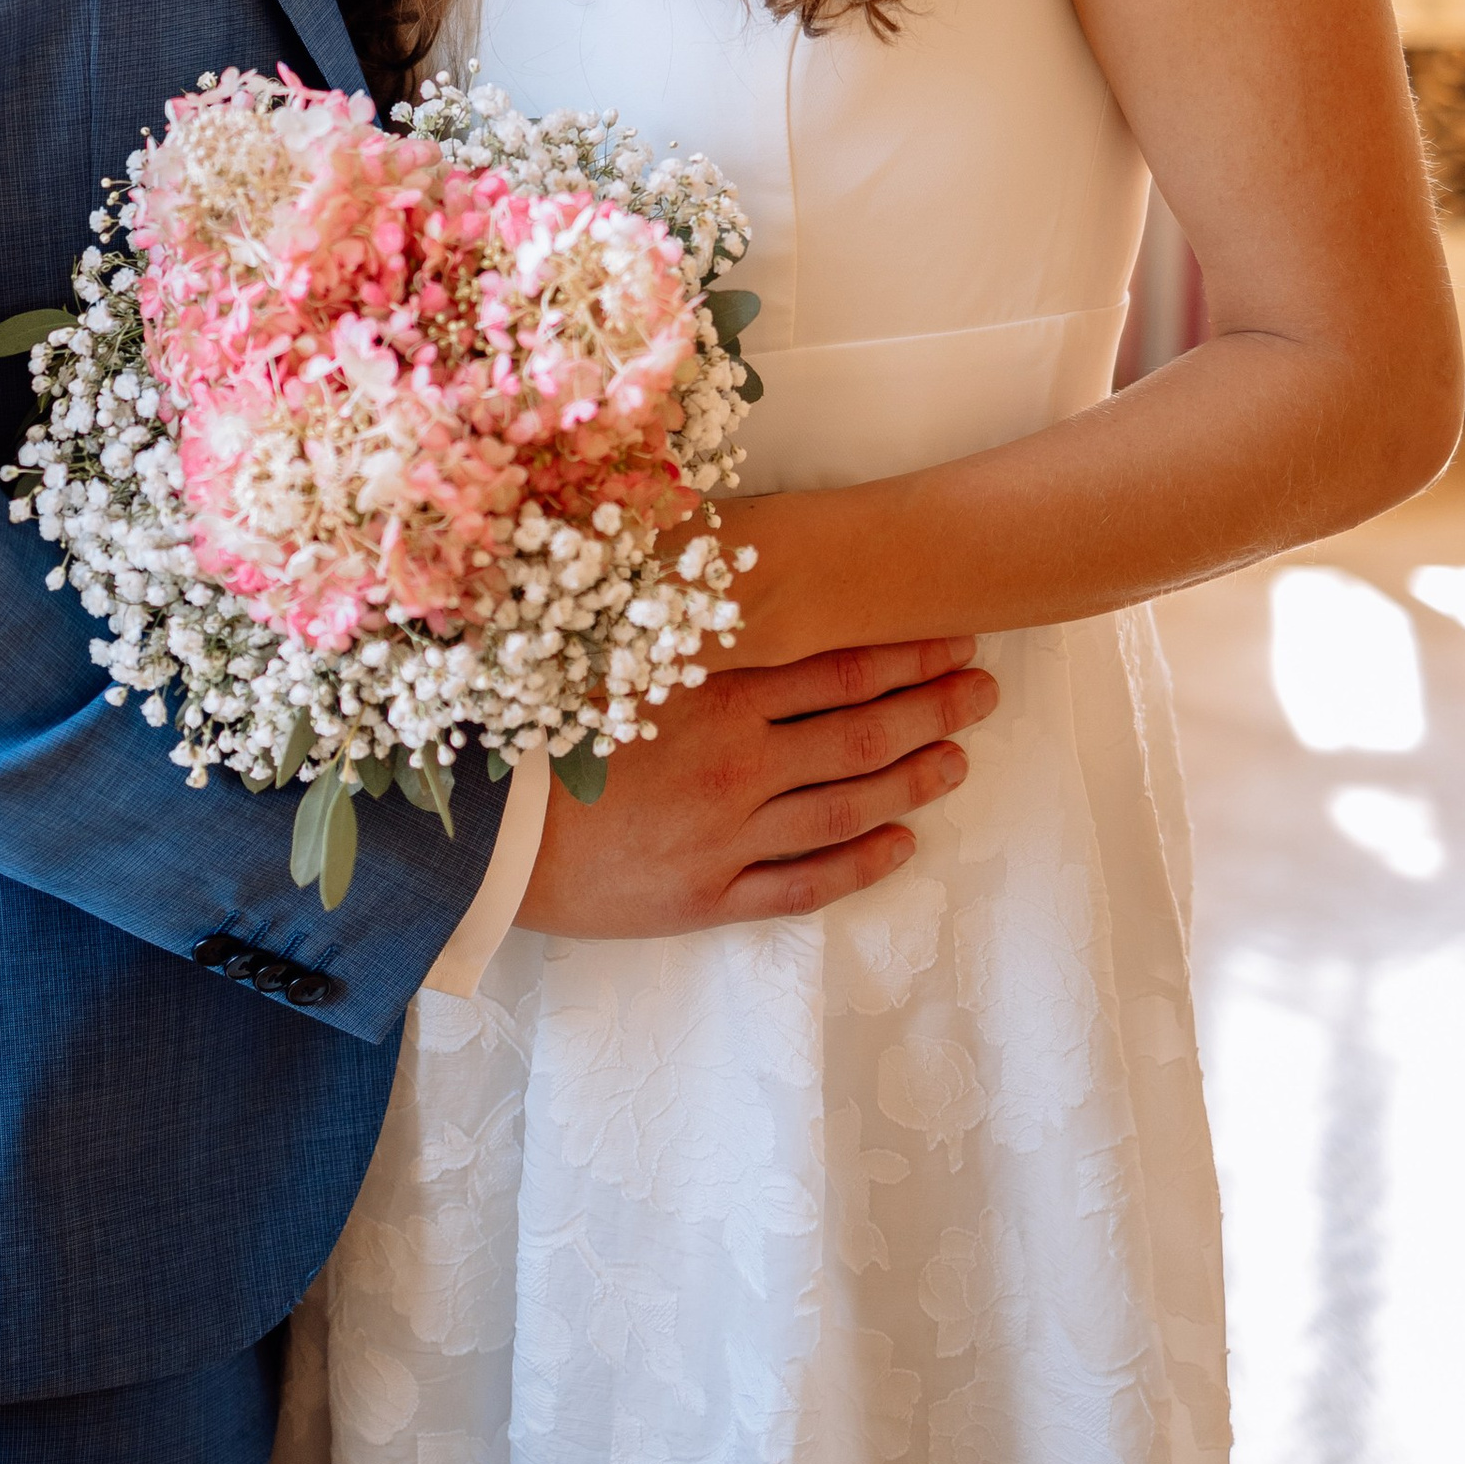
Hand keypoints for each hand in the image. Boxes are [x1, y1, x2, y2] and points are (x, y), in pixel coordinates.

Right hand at [516, 638, 997, 940]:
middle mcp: (736, 763)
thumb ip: (674, 619)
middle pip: (860, 731)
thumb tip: (734, 566)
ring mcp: (730, 835)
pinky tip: (902, 846)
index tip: (954, 630)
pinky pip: (804, 884)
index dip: (905, 649)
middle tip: (985, 687)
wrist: (479, 831)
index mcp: (711, 693)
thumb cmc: (530, 728)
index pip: (837, 664)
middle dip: (932, 705)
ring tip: (960, 759)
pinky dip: (860, 865)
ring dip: (913, 780)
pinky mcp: (710, 896)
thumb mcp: (602, 652)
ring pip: (847, 805)